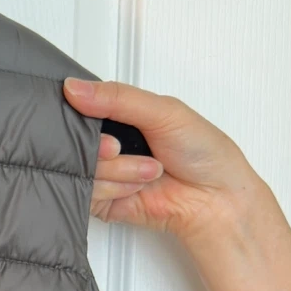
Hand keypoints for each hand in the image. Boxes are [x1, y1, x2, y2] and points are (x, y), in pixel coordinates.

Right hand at [64, 77, 263, 243]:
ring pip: (81, 168)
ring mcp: (104, 173)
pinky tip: (137, 188)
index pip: (80, 107)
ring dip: (117, 171)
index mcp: (120, 115)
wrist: (216, 199)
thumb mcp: (163, 111)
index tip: (92, 117)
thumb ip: (117, 97)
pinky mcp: (102, 202)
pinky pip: (87, 193)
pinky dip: (114, 189)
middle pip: (75, 141)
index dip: (79, 112)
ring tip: (148, 171)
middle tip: (120, 147)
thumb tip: (74, 88)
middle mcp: (108, 143)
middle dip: (101, 146)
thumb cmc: (203, 152)